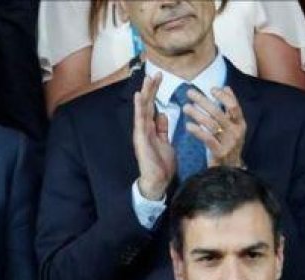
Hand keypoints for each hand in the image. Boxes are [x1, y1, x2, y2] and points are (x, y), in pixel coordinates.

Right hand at [132, 73, 175, 200]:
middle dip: (151, 89)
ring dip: (145, 94)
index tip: (160, 77)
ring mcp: (141, 132)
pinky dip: (139, 107)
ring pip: (143, 109)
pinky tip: (139, 96)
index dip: (155, 92)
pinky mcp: (140, 138)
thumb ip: (163, 129)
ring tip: (147, 79)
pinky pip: (139, 120)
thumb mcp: (166, 143)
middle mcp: (144, 128)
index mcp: (151, 128)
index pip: (153, 106)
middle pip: (147, 104)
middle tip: (156, 73)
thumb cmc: (161, 165)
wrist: (158, 181)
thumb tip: (163, 115)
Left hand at [183, 86, 246, 168]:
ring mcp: (228, 143)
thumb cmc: (228, 144)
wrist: (230, 170)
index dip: (223, 96)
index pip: (234, 106)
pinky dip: (197, 131)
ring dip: (197, 114)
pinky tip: (188, 125)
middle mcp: (236, 132)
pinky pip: (207, 139)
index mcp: (240, 124)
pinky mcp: (219, 152)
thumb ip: (230, 109)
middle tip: (190, 93)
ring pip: (211, 124)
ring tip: (185, 107)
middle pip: (218, 113)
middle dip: (203, 101)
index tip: (211, 89)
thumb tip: (226, 87)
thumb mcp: (233, 126)